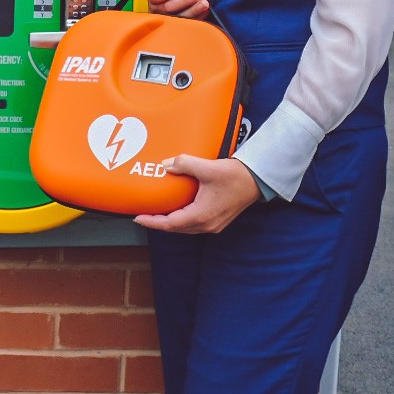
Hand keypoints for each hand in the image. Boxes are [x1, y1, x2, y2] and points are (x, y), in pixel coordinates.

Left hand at [133, 155, 260, 233]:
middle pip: (175, 229)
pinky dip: (181, 219)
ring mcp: (213, 225)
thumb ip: (184, 164)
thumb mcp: (207, 168)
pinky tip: (177, 209)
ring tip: (157, 213)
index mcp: (201, 216)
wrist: (257, 180)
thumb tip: (166, 165)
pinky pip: (194, 224)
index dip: (152, 222)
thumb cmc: (235, 176)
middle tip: (143, 214)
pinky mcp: (218, 220)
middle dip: (158, 223)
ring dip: (170, 222)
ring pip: (185, 228)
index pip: (170, 224)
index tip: (137, 217)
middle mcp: (206, 225)